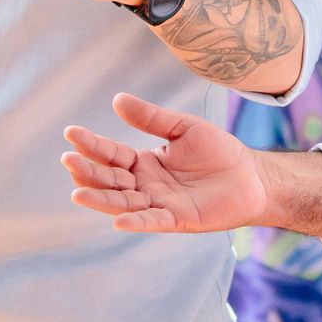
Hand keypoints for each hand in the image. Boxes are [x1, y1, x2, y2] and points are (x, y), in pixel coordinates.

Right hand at [63, 92, 268, 232]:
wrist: (253, 175)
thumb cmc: (219, 151)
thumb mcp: (183, 128)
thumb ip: (151, 118)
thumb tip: (117, 100)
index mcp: (145, 162)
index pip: (111, 153)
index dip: (91, 144)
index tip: (70, 132)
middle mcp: (147, 185)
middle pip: (111, 179)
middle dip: (89, 171)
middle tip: (68, 160)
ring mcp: (160, 204)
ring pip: (123, 202)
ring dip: (101, 199)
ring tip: (78, 193)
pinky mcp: (178, 219)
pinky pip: (152, 221)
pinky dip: (135, 221)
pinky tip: (118, 219)